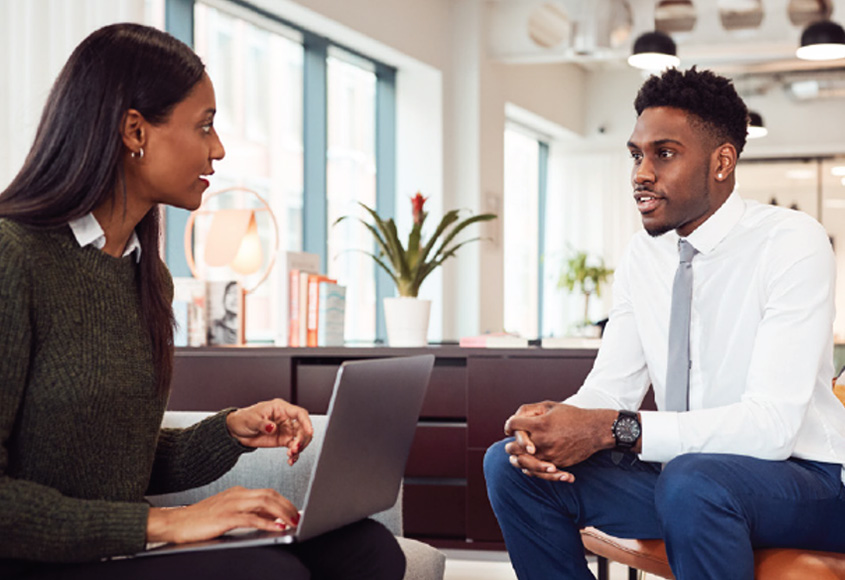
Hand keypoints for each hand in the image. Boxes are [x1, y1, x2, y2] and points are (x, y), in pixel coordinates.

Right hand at [147, 486, 299, 543]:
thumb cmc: (200, 520)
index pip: (268, 493)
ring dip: (282, 512)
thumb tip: (272, 520)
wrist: (175, 523)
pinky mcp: (225, 517)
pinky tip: (276, 527)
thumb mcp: (228, 513)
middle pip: (269, 495)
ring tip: (292, 521)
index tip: (295, 511)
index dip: (284, 502)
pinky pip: (251, 518)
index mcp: (238, 492)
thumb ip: (248, 514)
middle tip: (298, 517)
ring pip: (264, 503)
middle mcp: (236, 494)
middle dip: (287, 506)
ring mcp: (231, 504)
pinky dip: (267, 522)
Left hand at [226, 399, 313, 464]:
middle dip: (302, 439)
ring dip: (299, 448)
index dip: (306, 422)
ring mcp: (285, 430)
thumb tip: (273, 428)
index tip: (309, 432)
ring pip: (299, 439)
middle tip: (295, 448)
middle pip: (302, 428)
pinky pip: (293, 447)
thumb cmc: (244, 419)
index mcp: (280, 409)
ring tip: (291, 455)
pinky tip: (291, 460)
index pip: (299, 413)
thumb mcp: (252, 420)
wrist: (236, 431)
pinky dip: (294, 454)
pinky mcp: (282, 440)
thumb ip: (263, 424)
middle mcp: (286, 419)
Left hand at [505, 402, 616, 481]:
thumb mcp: (551, 406)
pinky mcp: (556, 464)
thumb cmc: (572, 416)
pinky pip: (538, 471)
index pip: (513, 425)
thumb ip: (531, 411)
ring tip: (513, 458)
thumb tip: (515, 419)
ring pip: (523, 462)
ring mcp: (549, 454)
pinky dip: (530, 469)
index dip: (508, 426)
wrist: (594, 430)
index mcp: (539, 424)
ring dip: (517, 460)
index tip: (509, 428)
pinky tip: (527, 466)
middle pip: (513, 447)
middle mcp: (542, 441)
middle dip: (510, 445)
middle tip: (509, 444)